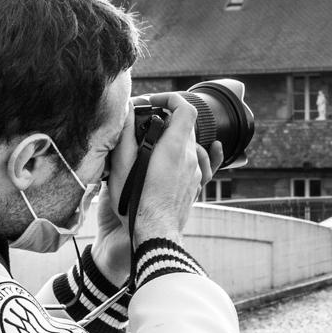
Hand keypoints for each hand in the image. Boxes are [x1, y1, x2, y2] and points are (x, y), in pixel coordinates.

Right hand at [124, 92, 217, 249]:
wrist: (155, 233)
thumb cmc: (136, 203)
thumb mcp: (122, 166)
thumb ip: (126, 136)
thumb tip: (128, 112)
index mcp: (175, 148)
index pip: (185, 109)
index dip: (172, 98)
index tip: (156, 102)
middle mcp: (191, 157)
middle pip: (187, 126)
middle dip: (169, 119)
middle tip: (149, 122)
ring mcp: (196, 172)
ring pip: (192, 145)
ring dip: (178, 138)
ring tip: (160, 142)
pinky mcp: (196, 186)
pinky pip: (202, 162)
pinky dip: (197, 152)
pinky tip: (209, 149)